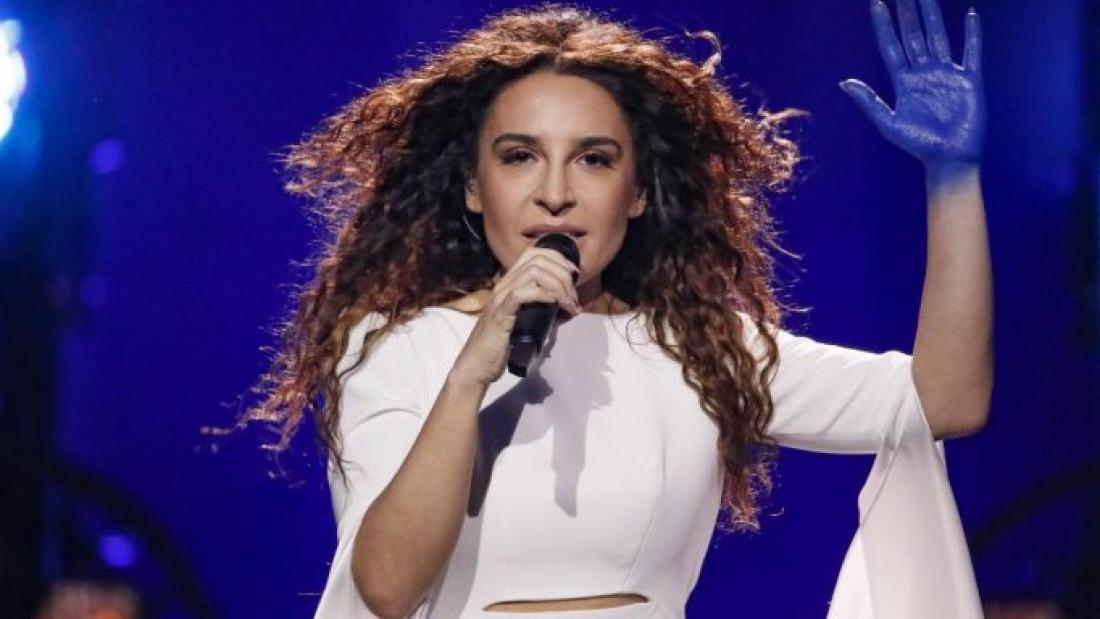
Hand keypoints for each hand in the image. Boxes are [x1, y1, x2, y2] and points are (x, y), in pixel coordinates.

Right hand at [449, 248, 581, 387]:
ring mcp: (500, 298)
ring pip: (533, 273)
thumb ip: (544, 311)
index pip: (534, 254)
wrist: (476, 365)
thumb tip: (570, 308)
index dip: (558, 258)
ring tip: (569, 304)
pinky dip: (544, 295)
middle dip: (563, 275)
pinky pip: (521, 294)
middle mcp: (503, 285)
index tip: (574, 275)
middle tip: (573, 298)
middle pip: (538, 260)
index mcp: (509, 284)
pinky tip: (555, 304)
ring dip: (558, 286)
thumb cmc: (501, 346)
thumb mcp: (526, 322)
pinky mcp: (500, 314)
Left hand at [839, 0, 984, 172]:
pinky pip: (971, 51)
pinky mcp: (969, 79)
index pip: (891, 46)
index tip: (876, 3)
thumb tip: (843, 82)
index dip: (883, 25)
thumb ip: (868, 101)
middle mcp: (924, 73)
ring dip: (932, 15)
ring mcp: (947, 73)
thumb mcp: (888, 123)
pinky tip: (969, 14)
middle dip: (908, 12)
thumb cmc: (918, 145)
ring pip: (938, 36)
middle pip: (914, 35)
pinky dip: (972, 34)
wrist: (949, 159)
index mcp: (903, 81)